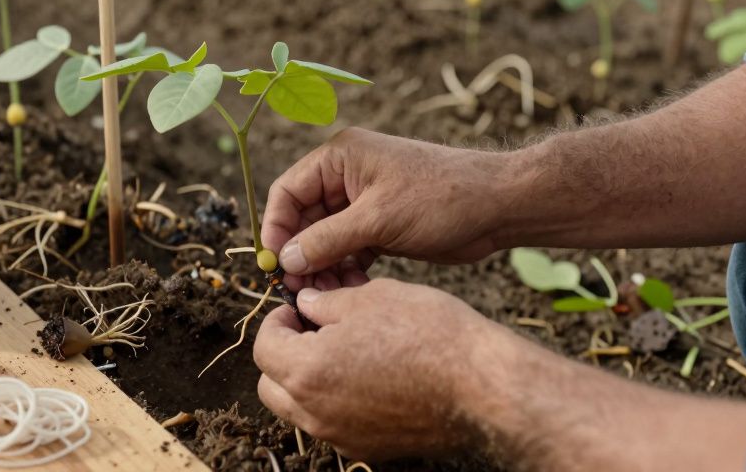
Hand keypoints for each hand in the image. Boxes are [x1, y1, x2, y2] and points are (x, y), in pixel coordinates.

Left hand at [253, 279, 509, 459]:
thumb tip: (305, 304)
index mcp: (307, 372)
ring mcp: (342, 436)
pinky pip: (333, 424)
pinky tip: (368, 375)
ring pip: (299, 409)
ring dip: (306, 380)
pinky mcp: (369, 448)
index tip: (298, 307)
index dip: (278, 320)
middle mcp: (316, 413)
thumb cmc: (427, 334)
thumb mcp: (369, 298)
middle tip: (313, 329)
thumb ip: (324, 303)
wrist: (481, 384)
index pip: (264, 347)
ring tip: (342, 350)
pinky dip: (335, 401)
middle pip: (272, 386)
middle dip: (284, 354)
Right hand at [261, 128, 507, 289]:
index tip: (273, 263)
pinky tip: (351, 289)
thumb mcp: (378, 219)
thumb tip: (286, 260)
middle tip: (298, 290)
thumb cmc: (441, 198)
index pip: (288, 191)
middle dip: (300, 254)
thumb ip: (328, 240)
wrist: (498, 207)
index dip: (275, 226)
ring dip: (322, 267)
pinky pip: (348, 250)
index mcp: (340, 158)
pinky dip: (345, 269)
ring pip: (325, 239)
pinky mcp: (381, 226)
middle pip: (303, 219)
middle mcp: (347, 177)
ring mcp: (364, 203)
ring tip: (326, 296)